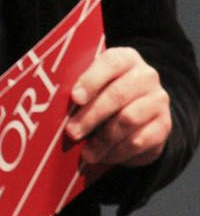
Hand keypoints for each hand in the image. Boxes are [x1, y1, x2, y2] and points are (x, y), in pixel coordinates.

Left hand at [67, 47, 171, 167]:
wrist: (140, 113)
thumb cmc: (103, 94)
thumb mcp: (92, 85)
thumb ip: (78, 88)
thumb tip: (51, 103)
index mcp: (125, 58)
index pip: (110, 63)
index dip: (91, 80)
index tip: (75, 98)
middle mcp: (146, 76)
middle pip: (117, 94)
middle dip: (90, 116)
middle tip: (71, 132)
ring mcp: (158, 100)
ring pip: (128, 120)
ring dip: (103, 139)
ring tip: (86, 153)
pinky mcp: (164, 125)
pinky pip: (139, 140)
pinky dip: (117, 151)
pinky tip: (103, 157)